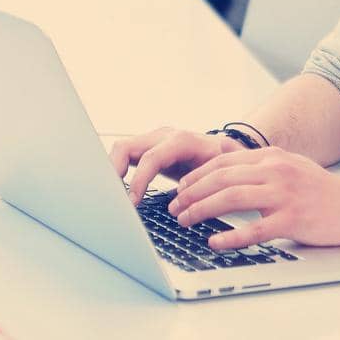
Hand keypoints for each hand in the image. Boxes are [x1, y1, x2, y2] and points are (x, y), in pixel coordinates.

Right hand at [110, 127, 244, 204]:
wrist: (228, 152)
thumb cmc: (226, 163)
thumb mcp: (221, 173)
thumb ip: (206, 184)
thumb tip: (188, 203)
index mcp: (183, 141)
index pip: (151, 157)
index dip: (139, 180)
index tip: (132, 202)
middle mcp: (164, 136)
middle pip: (126, 147)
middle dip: (114, 172)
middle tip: (112, 199)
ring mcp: (155, 141)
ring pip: (121, 150)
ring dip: (112, 172)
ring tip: (111, 197)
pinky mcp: (149, 149)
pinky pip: (126, 156)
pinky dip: (118, 172)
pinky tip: (117, 191)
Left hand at [167, 147, 339, 250]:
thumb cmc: (321, 191)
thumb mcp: (289, 165)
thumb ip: (258, 163)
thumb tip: (223, 161)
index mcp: (272, 156)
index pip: (223, 161)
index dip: (197, 175)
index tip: (180, 188)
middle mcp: (276, 170)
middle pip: (222, 178)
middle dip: (192, 193)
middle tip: (175, 206)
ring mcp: (285, 194)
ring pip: (232, 198)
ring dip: (202, 210)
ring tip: (186, 220)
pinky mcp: (293, 219)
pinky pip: (255, 229)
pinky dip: (231, 237)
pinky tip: (215, 243)